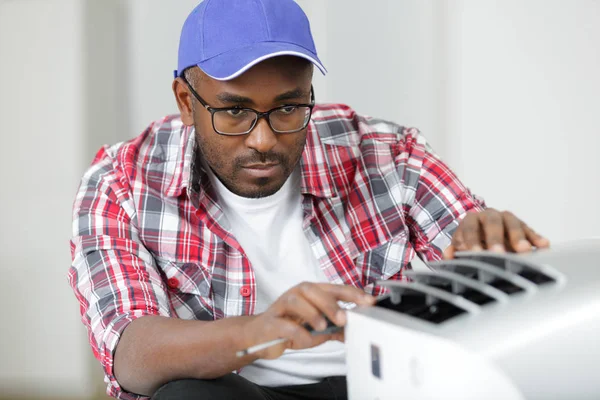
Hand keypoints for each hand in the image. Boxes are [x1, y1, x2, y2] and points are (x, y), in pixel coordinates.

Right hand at [240, 282, 374, 359]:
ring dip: (312, 313)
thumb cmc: (289, 328)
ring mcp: (282, 305)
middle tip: (343, 319)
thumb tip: (354, 331)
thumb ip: (334, 329)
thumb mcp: (315, 329)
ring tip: (322, 327)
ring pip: (297, 300)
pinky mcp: (271, 321)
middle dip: (331, 304)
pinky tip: (305, 340)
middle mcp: (297, 294)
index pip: (334, 289)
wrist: (259, 336)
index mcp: (311, 293)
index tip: (368, 302)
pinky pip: (284, 324)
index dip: (352, 294)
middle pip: (315, 290)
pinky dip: (297, 332)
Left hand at [443, 209, 549, 258]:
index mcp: (471, 220)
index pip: (469, 227)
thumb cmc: (472, 245)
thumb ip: (455, 252)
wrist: (486, 238)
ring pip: (512, 223)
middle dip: (495, 238)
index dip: (471, 240)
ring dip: (518, 236)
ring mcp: (507, 220)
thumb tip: (448, 254)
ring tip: (523, 251)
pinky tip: (544, 246)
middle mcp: (489, 216)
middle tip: (498, 253)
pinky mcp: (524, 227)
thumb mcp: (461, 249)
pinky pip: (530, 230)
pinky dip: (536, 238)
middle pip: (492, 221)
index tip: (475, 253)